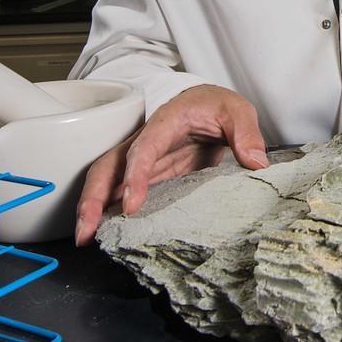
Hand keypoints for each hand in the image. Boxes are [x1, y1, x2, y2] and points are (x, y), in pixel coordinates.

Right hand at [73, 83, 268, 244]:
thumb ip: (246, 134)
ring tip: (86, 238)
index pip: (144, 149)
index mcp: (165, 123)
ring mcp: (143, 160)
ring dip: (93, 208)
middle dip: (93, 197)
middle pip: (108, 166)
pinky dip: (109, 211)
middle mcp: (145, 142)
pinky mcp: (148, 176)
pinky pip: (121, 192)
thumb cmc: (216, 105)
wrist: (207, 103)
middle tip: (86, 230)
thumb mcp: (237, 111)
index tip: (131, 205)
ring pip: (107, 180)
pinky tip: (105, 234)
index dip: (134, 176)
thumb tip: (256, 162)